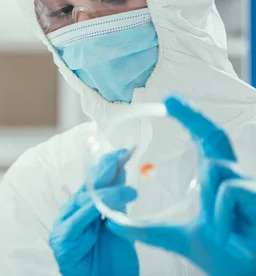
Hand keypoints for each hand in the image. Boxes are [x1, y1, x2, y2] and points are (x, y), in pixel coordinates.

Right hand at [50, 149, 138, 275]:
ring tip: (128, 190)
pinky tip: (106, 206)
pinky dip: (91, 212)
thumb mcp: (119, 227)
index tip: (124, 151)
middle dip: (104, 170)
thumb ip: (116, 203)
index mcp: (82, 208)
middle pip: (86, 187)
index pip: (93, 181)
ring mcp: (63, 226)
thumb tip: (121, 173)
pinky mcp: (62, 241)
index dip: (107, 166)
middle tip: (122, 156)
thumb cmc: (112, 262)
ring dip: (105, 193)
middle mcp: (70, 214)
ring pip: (82, 202)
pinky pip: (77, 222)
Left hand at [106, 96, 255, 275]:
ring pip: (217, 168)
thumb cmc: (228, 256)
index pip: (206, 143)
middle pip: (215, 138)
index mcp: (219, 184)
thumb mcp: (181, 239)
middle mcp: (236, 180)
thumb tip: (114, 224)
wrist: (249, 275)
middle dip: (193, 116)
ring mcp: (251, 188)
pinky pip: (229, 191)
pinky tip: (229, 234)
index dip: (192, 120)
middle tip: (169, 98)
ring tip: (220, 230)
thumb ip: (150, 231)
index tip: (170, 101)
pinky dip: (223, 215)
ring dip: (212, 202)